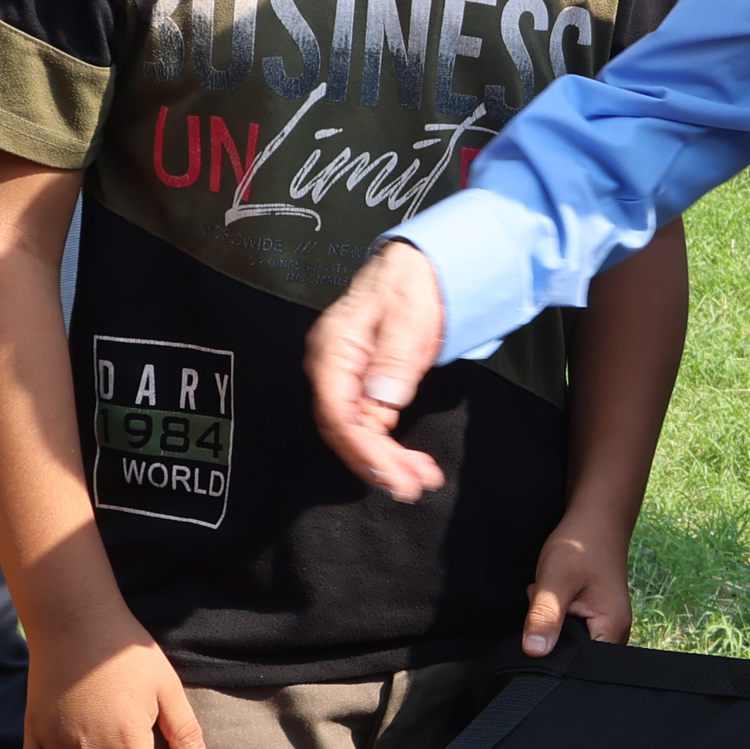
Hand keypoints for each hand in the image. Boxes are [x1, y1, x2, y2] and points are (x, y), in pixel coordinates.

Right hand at [303, 243, 452, 503]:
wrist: (417, 262)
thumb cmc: (410, 281)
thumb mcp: (409, 315)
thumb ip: (396, 359)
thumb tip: (382, 400)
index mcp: (333, 348)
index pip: (338, 414)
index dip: (365, 451)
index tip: (394, 474)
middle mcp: (330, 366)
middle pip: (344, 430)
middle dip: (377, 464)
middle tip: (413, 486)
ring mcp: (343, 376)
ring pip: (355, 432)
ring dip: (385, 460)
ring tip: (419, 478)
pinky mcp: (360, 383)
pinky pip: (367, 423)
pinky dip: (387, 446)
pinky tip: (409, 460)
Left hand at [521, 506, 634, 655]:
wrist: (595, 520)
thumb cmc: (581, 545)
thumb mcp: (555, 579)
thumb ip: (544, 616)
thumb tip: (534, 652)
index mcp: (611, 629)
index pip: (583, 668)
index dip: (556, 660)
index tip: (539, 636)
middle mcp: (613, 633)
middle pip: (574, 659)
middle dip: (550, 639)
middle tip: (543, 609)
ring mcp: (604, 627)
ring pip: (567, 644)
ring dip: (550, 627)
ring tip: (550, 601)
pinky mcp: (593, 619)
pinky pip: (568, 632)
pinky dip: (553, 619)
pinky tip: (551, 601)